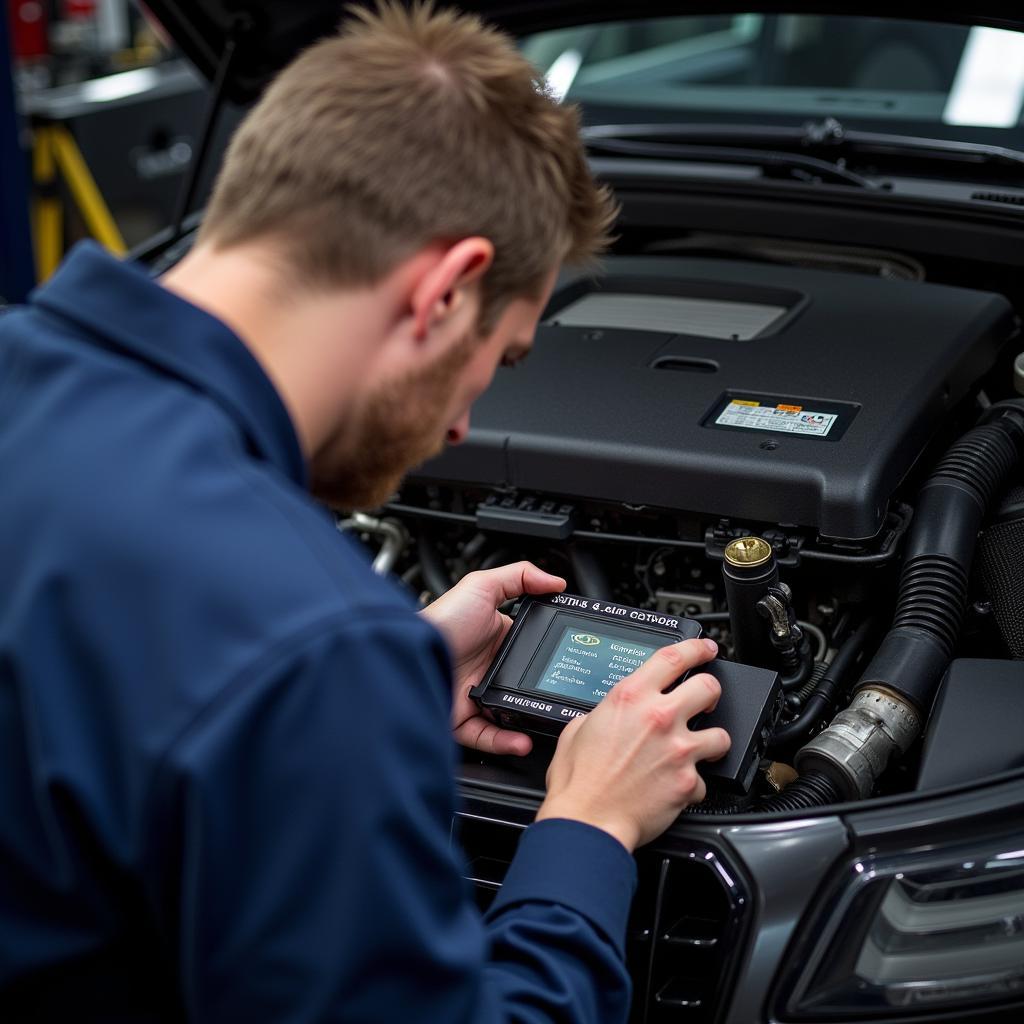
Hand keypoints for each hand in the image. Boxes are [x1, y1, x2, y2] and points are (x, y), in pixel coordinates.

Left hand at [420, 561, 565, 756]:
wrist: (412, 654)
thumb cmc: (440, 621)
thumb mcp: (481, 585)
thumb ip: (520, 577)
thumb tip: (555, 581)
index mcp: (494, 638)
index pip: (528, 649)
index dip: (547, 655)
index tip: (566, 660)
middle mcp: (486, 668)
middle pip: (522, 684)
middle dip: (542, 692)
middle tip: (560, 694)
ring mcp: (474, 695)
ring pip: (509, 714)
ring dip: (528, 720)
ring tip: (544, 721)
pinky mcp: (461, 719)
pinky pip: (489, 735)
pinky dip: (506, 741)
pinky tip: (521, 739)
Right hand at [535, 637, 730, 852]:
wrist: (588, 821)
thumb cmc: (579, 781)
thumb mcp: (578, 730)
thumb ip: (601, 714)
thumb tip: (609, 715)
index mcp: (630, 697)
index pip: (674, 657)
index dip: (695, 648)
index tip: (705, 649)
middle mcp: (659, 717)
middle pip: (708, 686)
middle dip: (710, 692)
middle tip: (704, 701)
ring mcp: (678, 749)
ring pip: (720, 733)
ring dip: (711, 740)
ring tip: (697, 749)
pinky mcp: (688, 781)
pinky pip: (704, 779)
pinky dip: (693, 784)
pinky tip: (677, 786)